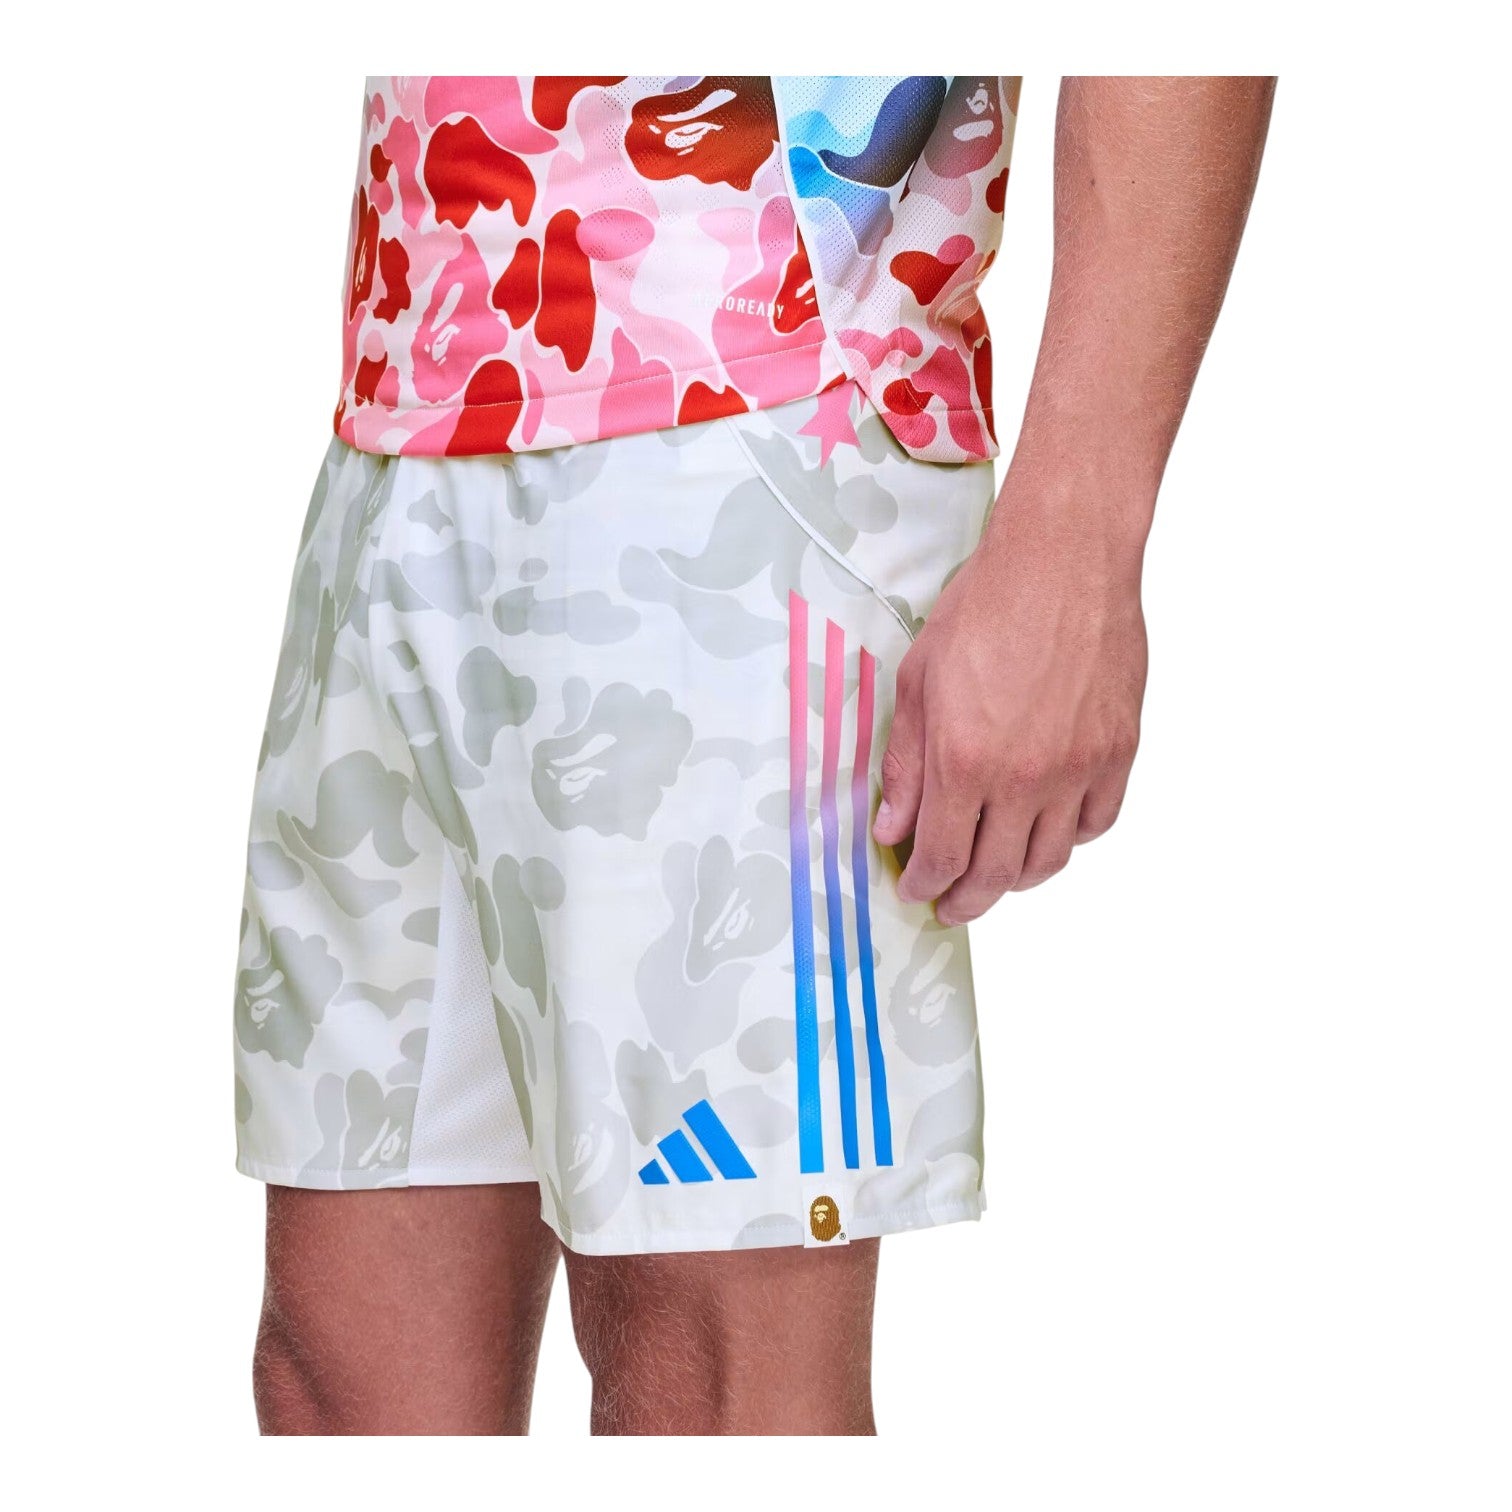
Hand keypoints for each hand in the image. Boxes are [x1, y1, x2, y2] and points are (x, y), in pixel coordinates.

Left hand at [874, 485, 1148, 924]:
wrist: (1062, 562)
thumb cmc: (984, 609)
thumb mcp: (919, 683)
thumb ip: (906, 765)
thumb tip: (893, 827)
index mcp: (965, 762)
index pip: (942, 857)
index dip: (925, 884)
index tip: (916, 889)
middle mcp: (1025, 778)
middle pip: (996, 874)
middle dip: (966, 900)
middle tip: (951, 904)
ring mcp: (1079, 769)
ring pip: (1050, 860)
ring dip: (1017, 878)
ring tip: (996, 874)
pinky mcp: (1118, 752)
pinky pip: (1096, 823)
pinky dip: (1070, 838)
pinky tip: (1048, 829)